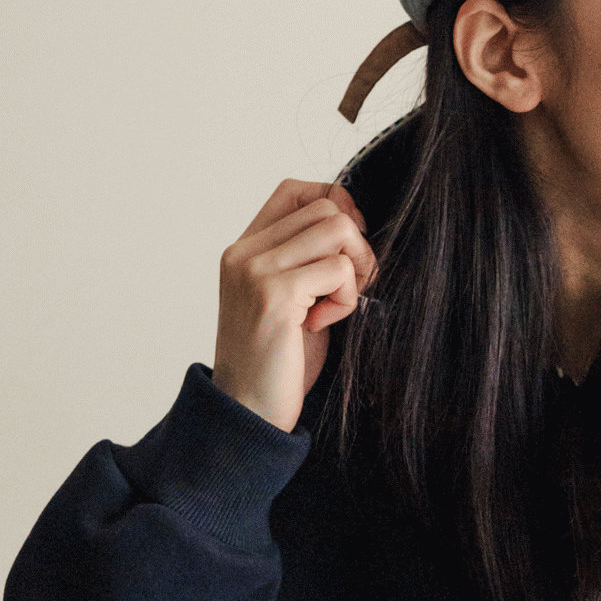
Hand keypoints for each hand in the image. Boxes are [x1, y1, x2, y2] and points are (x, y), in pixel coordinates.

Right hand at [212, 178, 376, 431]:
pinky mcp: (275, 294)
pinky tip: (322, 324)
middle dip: (356, 245)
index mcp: (245, 249)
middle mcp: (245, 253)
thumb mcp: (291, 300)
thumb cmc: (276, 362)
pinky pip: (340, 270)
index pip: (296, 190)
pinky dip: (347, 299)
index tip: (347, 250)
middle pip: (327, 207)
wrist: (247, 411)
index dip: (336, 206)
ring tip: (335, 306)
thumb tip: (356, 223)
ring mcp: (257, 270)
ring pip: (338, 229)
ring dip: (355, 270)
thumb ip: (307, 260)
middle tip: (350, 287)